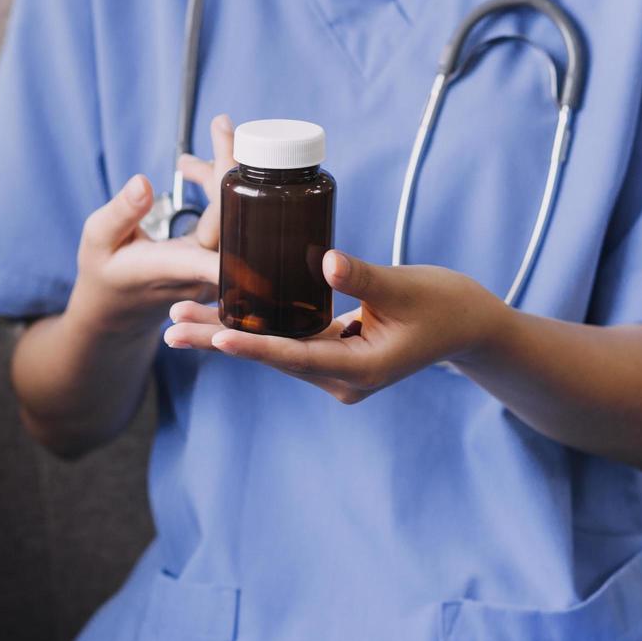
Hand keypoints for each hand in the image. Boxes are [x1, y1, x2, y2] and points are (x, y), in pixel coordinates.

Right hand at [65, 115, 233, 332]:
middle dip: (231, 164)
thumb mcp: (98, 239)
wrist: (114, 312)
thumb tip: (143, 182)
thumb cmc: (103, 273)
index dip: (238, 217)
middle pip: (234, 215)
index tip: (251, 183)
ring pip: (233, 215)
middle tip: (221, 124)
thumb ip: (121, 212)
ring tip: (185, 160)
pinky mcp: (213, 258)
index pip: (217, 246)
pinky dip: (216, 189)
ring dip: (218, 175)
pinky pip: (227, 219)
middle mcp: (201, 271)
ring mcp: (212, 266)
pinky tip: (192, 171)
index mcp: (173, 268)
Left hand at [164, 250, 507, 402]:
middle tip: (171, 327)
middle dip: (222, 339)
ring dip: (228, 335)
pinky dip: (254, 329)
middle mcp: (341, 380)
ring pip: (274, 352)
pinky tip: (216, 314)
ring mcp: (335, 373)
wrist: (470, 327)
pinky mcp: (332, 359)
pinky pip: (286, 344)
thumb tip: (324, 260)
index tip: (217, 334)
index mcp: (361, 369)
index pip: (297, 356)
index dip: (256, 345)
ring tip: (178, 319)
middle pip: (273, 358)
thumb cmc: (446, 304)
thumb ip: (363, 276)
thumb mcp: (406, 286)